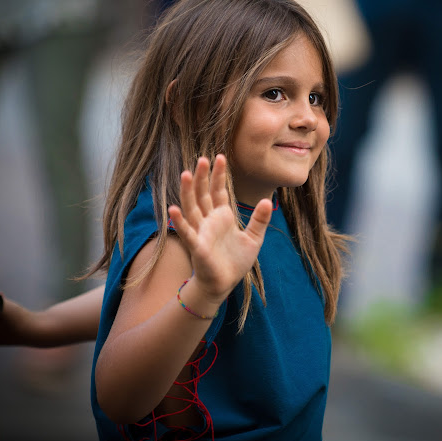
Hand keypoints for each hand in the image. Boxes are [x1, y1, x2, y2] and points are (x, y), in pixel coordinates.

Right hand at [168, 155, 271, 305]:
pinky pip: (187, 233)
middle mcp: (209, 221)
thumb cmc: (235, 261)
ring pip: (192, 208)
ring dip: (188, 192)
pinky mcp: (197, 247)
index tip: (220, 157)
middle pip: (203, 194)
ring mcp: (201, 232)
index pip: (219, 191)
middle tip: (203, 158)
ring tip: (186, 174)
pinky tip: (173, 209)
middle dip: (203, 177)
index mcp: (222, 216)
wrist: (224, 283)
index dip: (219, 175)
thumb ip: (259, 220)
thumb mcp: (254, 238)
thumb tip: (268, 200)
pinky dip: (179, 222)